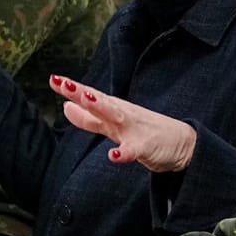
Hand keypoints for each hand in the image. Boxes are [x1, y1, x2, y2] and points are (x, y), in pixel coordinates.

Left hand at [51, 75, 197, 172]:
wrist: (183, 144)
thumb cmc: (145, 131)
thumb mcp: (112, 125)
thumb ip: (89, 117)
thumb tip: (65, 106)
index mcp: (113, 110)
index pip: (89, 98)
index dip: (71, 89)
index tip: (52, 78)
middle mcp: (122, 115)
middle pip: (98, 101)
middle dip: (80, 92)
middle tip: (61, 81)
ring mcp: (134, 130)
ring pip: (115, 116)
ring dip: (101, 108)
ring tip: (87, 99)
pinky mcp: (146, 147)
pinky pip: (133, 150)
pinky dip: (123, 154)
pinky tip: (113, 157)